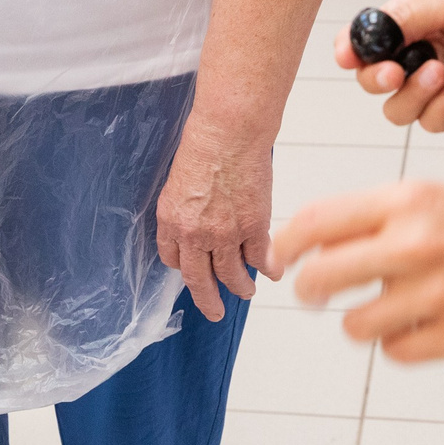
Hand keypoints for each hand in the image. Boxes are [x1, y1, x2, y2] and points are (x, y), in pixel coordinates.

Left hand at [156, 123, 276, 321]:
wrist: (229, 133)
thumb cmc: (204, 145)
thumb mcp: (179, 181)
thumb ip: (186, 208)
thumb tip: (198, 221)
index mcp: (171, 221)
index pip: (173, 259)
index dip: (185, 267)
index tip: (193, 271)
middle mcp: (195, 235)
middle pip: (199, 281)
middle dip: (208, 300)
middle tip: (215, 312)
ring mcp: (225, 235)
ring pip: (232, 276)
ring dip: (240, 287)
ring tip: (245, 291)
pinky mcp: (254, 228)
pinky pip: (260, 259)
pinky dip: (268, 269)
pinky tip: (272, 273)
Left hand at [272, 180, 443, 359]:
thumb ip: (386, 214)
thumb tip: (324, 236)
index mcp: (408, 199)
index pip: (314, 222)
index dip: (285, 243)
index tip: (279, 257)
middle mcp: (415, 243)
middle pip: (319, 278)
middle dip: (310, 290)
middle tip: (317, 292)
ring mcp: (436, 294)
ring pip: (354, 325)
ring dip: (362, 321)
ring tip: (386, 308)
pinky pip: (397, 351)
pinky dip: (402, 343)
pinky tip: (424, 325)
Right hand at [336, 0, 443, 133]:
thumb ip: (411, 14)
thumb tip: (371, 31)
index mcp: (413, 19)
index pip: (365, 40)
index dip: (350, 50)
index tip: (348, 57)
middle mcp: (421, 51)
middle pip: (373, 80)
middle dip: (375, 78)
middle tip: (392, 71)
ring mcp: (442, 83)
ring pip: (398, 108)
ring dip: (410, 94)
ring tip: (440, 72)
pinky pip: (433, 121)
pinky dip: (439, 106)